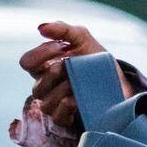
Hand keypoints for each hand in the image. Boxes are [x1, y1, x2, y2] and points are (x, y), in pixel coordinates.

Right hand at [17, 21, 121, 138]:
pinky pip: (57, 116)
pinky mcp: (66, 118)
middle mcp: (46, 86)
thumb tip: (41, 27)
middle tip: (70, 64)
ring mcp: (55, 103)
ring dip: (62, 90)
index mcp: (45, 66)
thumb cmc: (95, 59)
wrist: (119, 81)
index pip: (27, 62)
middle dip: (54, 73)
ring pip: (45, 102)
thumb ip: (62, 30)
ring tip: (76, 82)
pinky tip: (77, 97)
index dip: (40, 54)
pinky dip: (67, 106)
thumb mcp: (82, 39)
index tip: (62, 47)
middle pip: (36, 86)